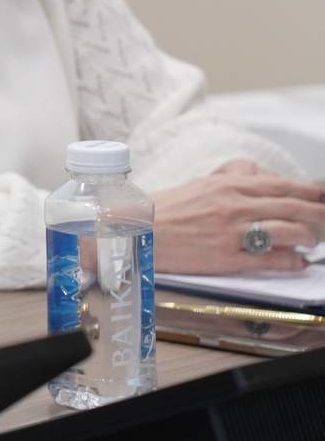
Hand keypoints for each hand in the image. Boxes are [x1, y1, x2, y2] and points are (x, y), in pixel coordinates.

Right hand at [153, 159, 324, 273]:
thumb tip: (261, 179)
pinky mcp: (227, 257)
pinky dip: (290, 260)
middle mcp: (234, 206)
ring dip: (307, 237)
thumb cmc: (163, 210)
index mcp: (227, 185)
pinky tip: (297, 261)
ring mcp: (232, 232)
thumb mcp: (200, 185)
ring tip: (313, 241)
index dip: (308, 192)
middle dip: (317, 213)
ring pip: (287, 232)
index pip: (280, 186)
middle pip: (291, 208)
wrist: (134, 231)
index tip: (321, 196)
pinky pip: (269, 258)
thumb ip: (231, 180)